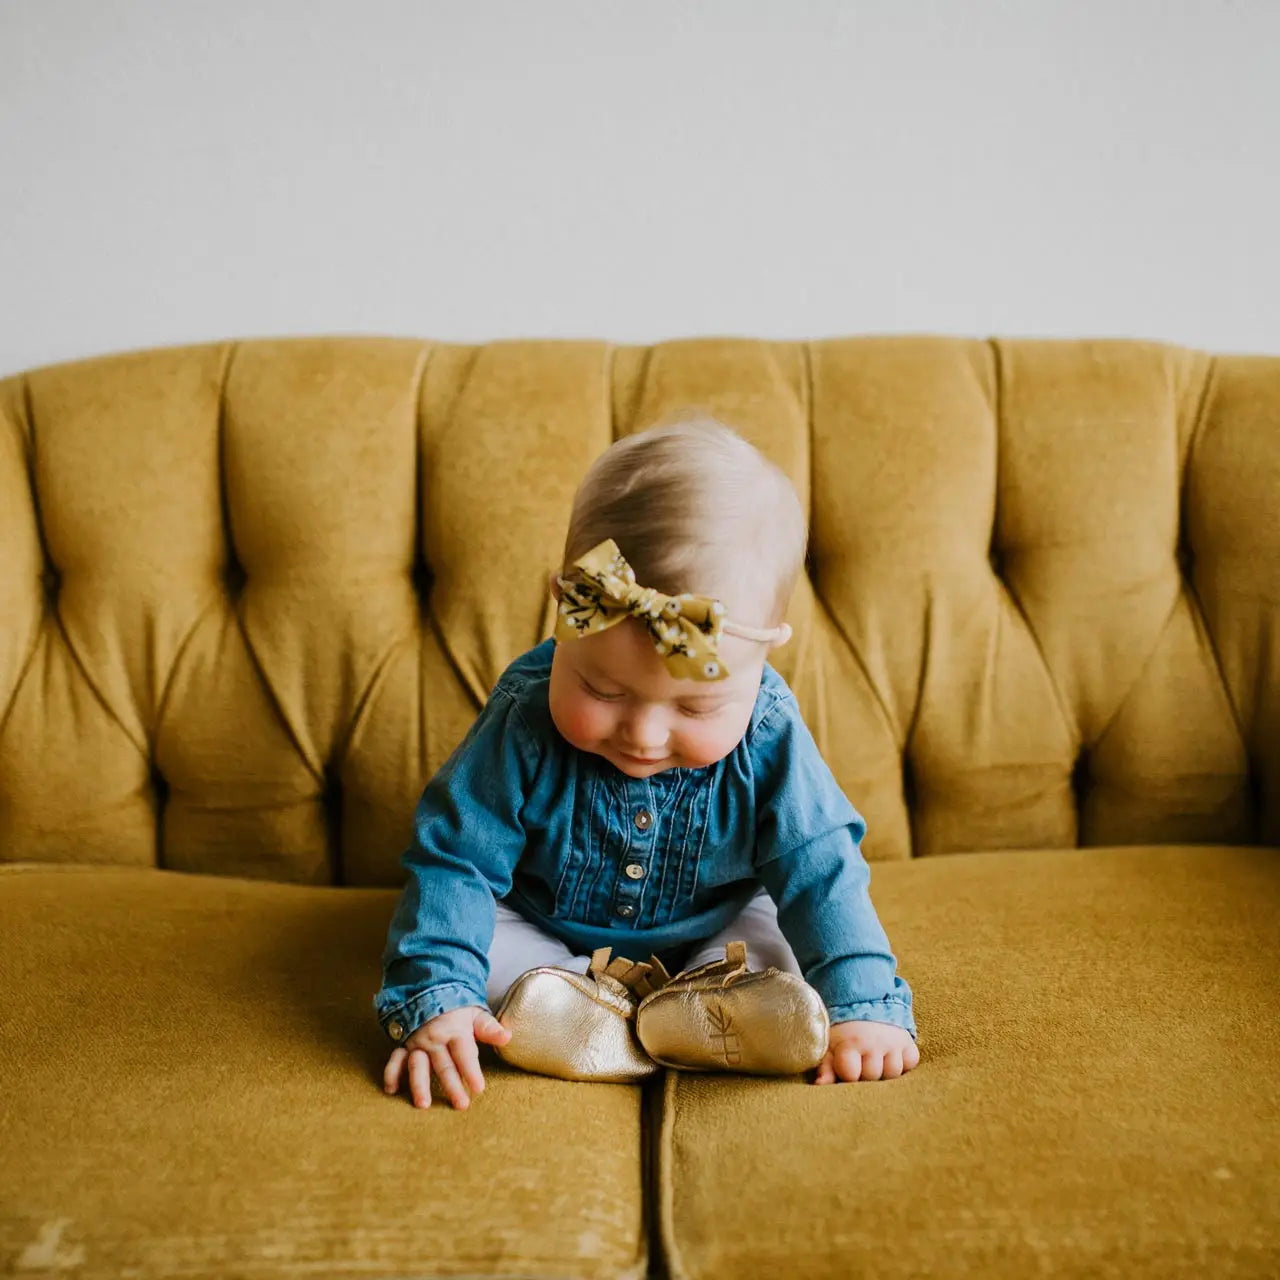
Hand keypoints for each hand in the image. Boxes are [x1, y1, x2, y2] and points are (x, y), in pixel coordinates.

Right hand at [382, 1005, 511, 1109]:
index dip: (471, 1071)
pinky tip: (391, 1090)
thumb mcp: (476, 1014)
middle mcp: (435, 1039)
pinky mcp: (404, 1046)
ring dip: (419, 1084)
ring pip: (418, 1065)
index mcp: (455, 1031)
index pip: (464, 1053)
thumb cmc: (458, 1009)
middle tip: (461, 1105)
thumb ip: (489, 1028)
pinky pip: (395, 1059)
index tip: (479, 1089)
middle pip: (443, 1065)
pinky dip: (391, 1073)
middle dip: (451, 1085)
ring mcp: (418, 1043)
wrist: (431, 991)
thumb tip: (508, 1036)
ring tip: (423, 1104)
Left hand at [814, 1020, 918, 1083]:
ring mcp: (894, 1042)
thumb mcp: (830, 1045)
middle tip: (861, 1062)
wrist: (865, 1003)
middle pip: (873, 1076)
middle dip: (866, 1074)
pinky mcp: (909, 1042)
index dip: (848, 1075)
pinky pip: (911, 1063)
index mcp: (851, 1042)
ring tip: (875, 1060)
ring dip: (885, 1070)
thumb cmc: (844, 1032)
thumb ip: (825, 1066)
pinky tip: (891, 1056)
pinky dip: (903, 1063)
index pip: (851, 1074)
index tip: (846, 1067)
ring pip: (893, 1073)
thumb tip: (821, 1085)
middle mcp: (875, 1041)